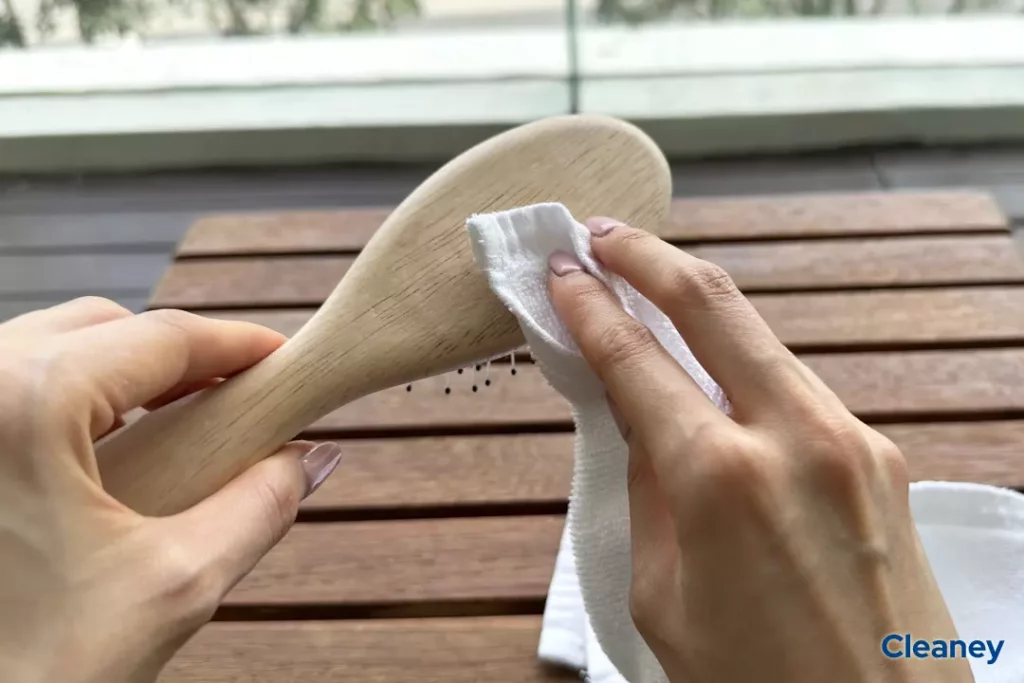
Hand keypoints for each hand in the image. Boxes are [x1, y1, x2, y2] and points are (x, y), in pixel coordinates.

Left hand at [0, 299, 341, 682]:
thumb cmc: (35, 668)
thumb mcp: (176, 584)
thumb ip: (260, 507)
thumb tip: (311, 460)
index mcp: (24, 403)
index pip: (160, 339)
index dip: (237, 343)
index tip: (283, 359)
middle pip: (103, 326)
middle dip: (180, 353)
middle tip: (239, 396)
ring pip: (54, 347)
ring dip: (125, 371)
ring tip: (183, 418)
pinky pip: (15, 383)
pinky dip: (75, 395)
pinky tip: (112, 441)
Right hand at [548, 219, 971, 682]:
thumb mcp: (660, 596)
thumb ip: (645, 489)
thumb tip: (636, 413)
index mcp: (721, 479)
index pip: (636, 360)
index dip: (589, 308)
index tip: (559, 273)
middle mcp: (795, 437)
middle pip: (712, 303)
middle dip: (647, 256)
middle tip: (601, 234)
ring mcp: (851, 439)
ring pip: (760, 336)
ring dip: (698, 300)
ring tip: (648, 283)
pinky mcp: (881, 455)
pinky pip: (795, 384)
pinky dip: (743, 359)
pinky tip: (712, 363)